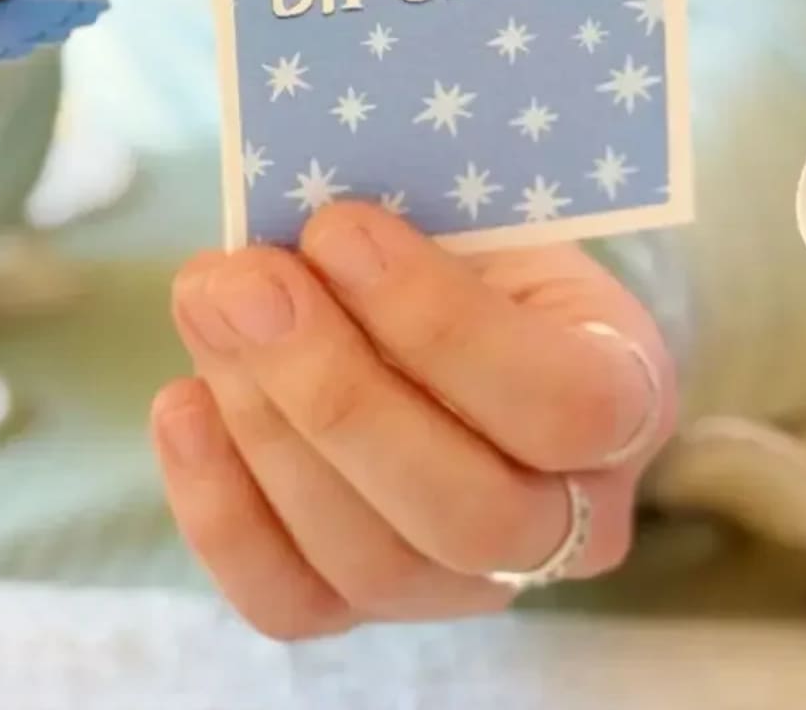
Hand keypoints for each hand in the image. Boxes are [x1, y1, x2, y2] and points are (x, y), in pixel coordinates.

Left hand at [154, 201, 671, 638]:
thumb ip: (412, 208)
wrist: (445, 296)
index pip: (565, 406)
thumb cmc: (462, 238)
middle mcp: (567, 521)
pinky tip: (182, 403)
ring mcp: (466, 582)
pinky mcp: (363, 604)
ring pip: (372, 562)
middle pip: (466, 513)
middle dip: (333, 389)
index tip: (338, 226)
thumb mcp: (470, 200)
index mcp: (623, 399)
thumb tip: (295, 209)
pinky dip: (220, 510)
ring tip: (207, 304)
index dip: (440, 321)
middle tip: (244, 281)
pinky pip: (290, 599)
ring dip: (265, 425)